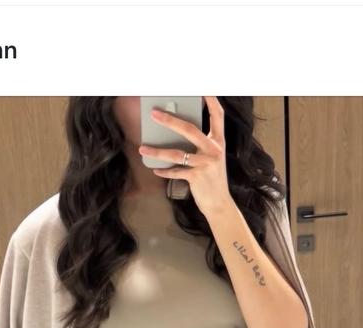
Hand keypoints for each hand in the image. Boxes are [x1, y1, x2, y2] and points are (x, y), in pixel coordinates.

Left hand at [138, 96, 231, 218]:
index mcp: (219, 141)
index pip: (218, 115)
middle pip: (189, 129)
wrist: (219, 204)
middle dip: (170, 120)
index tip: (202, 88)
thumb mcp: (212, 158)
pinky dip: (164, 171)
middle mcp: (214, 149)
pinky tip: (155, 169)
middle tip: (154, 114)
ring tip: (142, 148)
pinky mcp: (197, 177)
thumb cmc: (212, 178)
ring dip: (157, 151)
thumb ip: (202, 144)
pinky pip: (175, 171)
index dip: (210, 100)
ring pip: (176, 154)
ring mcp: (205, 163)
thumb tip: (179, 131)